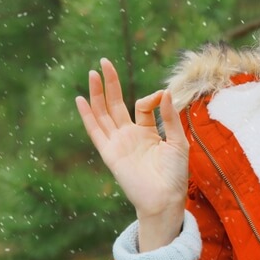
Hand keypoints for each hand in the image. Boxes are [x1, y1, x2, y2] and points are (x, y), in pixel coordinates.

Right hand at [76, 58, 189, 250]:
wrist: (165, 198)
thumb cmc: (175, 174)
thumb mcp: (178, 140)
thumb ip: (169, 117)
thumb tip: (165, 91)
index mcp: (146, 132)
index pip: (141, 105)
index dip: (151, 97)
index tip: (161, 97)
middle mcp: (129, 135)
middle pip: (115, 104)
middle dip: (110, 83)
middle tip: (103, 61)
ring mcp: (118, 143)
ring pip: (103, 113)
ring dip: (97, 93)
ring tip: (93, 72)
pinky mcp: (110, 152)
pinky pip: (96, 131)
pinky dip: (88, 115)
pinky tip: (81, 99)